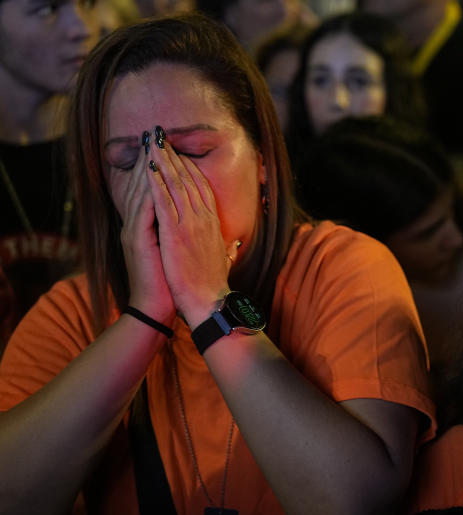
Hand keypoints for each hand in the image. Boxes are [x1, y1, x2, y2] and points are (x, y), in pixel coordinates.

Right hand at [119, 137, 173, 322]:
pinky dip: (148, 192)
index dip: (161, 167)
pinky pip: (142, 211)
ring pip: (141, 192)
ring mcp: (135, 232)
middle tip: (157, 134)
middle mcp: (137, 225)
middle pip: (144, 184)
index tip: (170, 147)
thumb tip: (203, 227)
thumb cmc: (173, 283)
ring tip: (154, 146)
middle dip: (152, 159)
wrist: (160, 308)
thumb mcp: (181, 253)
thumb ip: (187, 236)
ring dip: (148, 168)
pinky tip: (154, 175)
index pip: (154, 189)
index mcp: (149, 226)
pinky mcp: (137, 241)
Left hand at [146, 128, 233, 326]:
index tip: (177, 153)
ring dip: (162, 161)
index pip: (201, 188)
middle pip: (188, 179)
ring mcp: (190, 224)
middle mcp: (204, 219)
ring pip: (175, 184)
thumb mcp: (223, 261)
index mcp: (213, 224)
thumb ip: (226, 249)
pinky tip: (147, 167)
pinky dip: (155, 181)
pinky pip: (163, 201)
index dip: (188, 168)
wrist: (208, 302)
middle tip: (160, 137)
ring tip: (151, 143)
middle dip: (173, 156)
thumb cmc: (213, 286)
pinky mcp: (175, 233)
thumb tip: (234, 244)